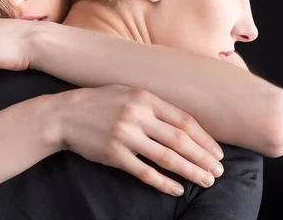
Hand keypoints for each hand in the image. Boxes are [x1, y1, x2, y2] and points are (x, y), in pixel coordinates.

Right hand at [55, 84, 224, 195]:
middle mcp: (137, 115)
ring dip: (190, 171)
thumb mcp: (127, 92)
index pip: (184, 120)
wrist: (64, 115)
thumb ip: (153, 104)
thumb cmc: (99, 103)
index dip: (204, 138)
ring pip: (166, 157)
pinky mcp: (113, 154)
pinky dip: (163, 182)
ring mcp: (125, 135)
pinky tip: (177, 189)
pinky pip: (144, 172)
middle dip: (203, 157)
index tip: (217, 152)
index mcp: (144, 97)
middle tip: (218, 171)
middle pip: (180, 140)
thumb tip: (183, 123)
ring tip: (206, 181)